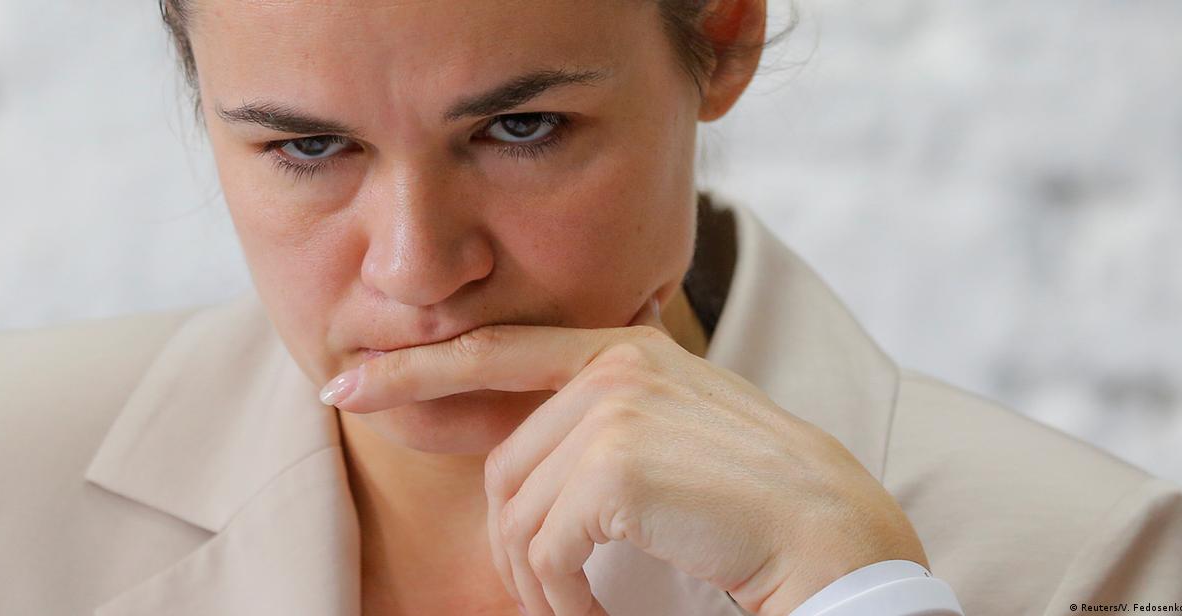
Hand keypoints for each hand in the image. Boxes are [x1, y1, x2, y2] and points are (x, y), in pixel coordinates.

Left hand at [325, 293, 928, 615]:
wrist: (833, 538)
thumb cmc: (752, 505)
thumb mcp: (667, 442)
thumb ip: (592, 428)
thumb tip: (510, 470)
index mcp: (626, 349)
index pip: (495, 350)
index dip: (415, 369)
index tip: (348, 386)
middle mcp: (617, 363)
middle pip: (504, 465)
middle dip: (511, 546)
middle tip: (550, 601)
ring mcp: (615, 406)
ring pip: (517, 512)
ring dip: (539, 583)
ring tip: (578, 612)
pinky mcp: (615, 461)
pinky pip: (544, 546)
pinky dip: (560, 597)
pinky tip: (593, 614)